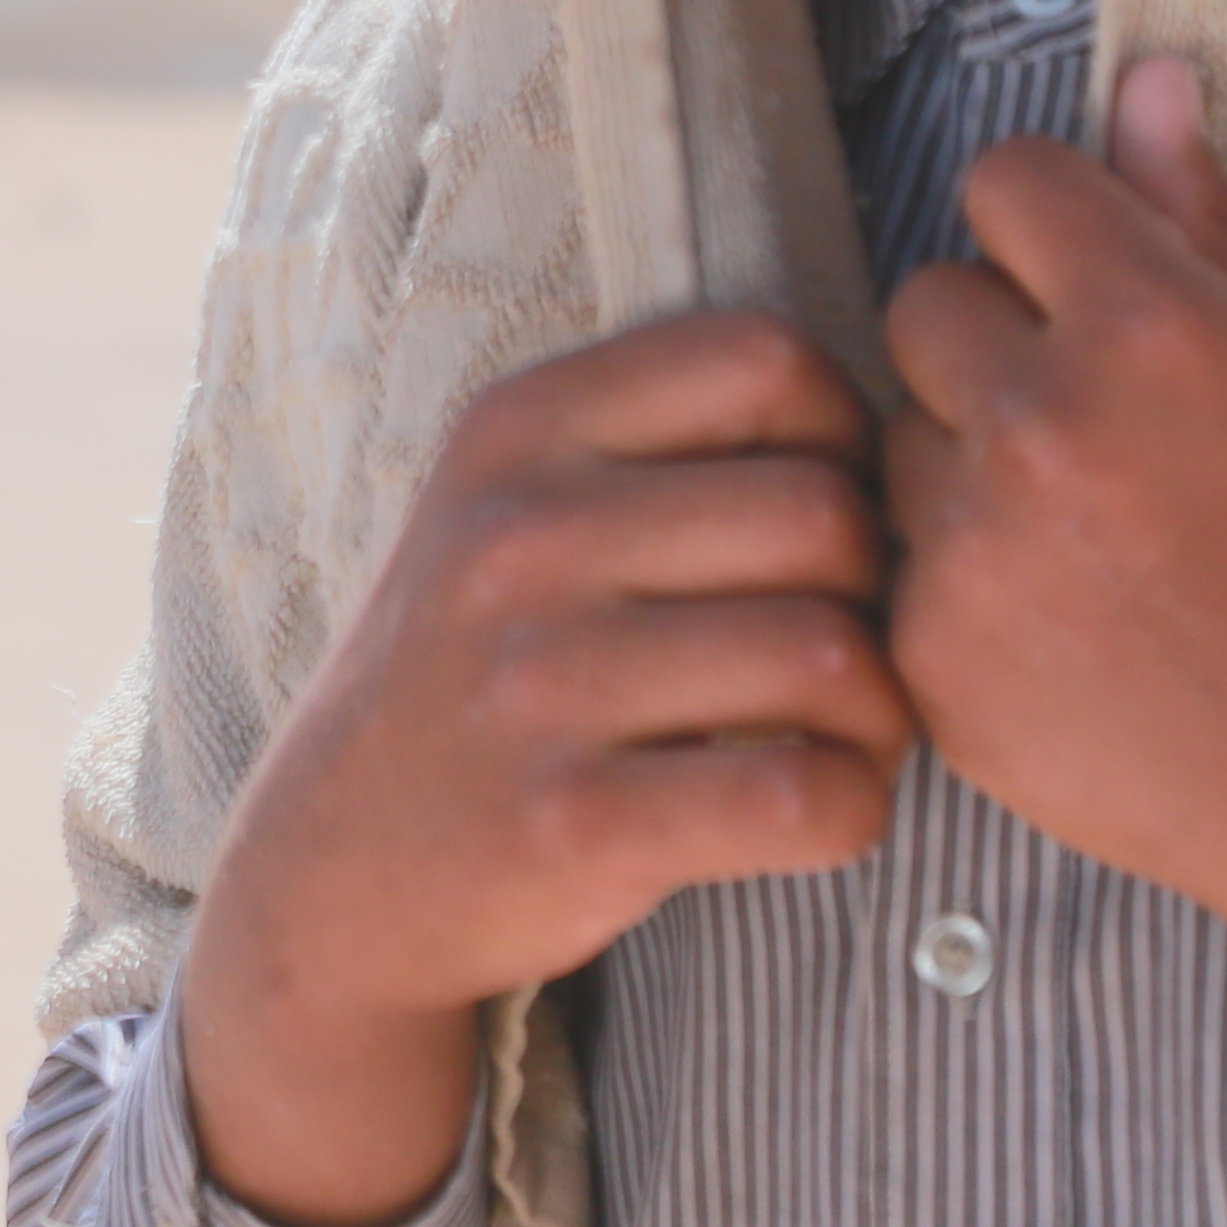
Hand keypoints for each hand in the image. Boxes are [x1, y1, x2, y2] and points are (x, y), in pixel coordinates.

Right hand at [180, 312, 916, 1226]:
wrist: (336, 867)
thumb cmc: (481, 669)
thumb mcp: (510, 504)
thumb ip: (661, 446)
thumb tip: (890, 442)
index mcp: (516, 428)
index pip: (765, 359)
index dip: (840, 437)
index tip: (815, 522)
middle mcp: (518, 536)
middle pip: (825, 514)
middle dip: (881, 593)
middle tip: (851, 656)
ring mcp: (538, 681)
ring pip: (832, 656)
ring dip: (882, 715)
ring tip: (841, 737)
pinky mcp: (575, 823)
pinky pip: (802, 795)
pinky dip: (851, 810)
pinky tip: (812, 812)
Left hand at [883, 55, 1226, 1135]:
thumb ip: (1196, 213)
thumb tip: (1146, 73)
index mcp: (1149, 327)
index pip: (1002, 181)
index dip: (1045, 227)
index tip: (1085, 283)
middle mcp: (1045, 422)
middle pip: (926, 300)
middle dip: (994, 347)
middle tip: (1091, 431)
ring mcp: (974, 542)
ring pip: (896, 432)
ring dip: (959, 462)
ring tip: (1079, 533)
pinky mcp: (931, 650)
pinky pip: (894, 557)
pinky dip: (952, 580)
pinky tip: (1054, 619)